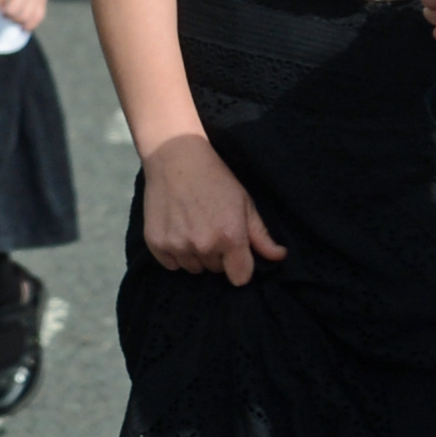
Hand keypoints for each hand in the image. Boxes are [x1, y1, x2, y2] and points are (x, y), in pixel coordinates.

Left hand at [0, 0, 53, 32]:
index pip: (9, 9)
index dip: (3, 11)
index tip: (1, 7)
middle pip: (20, 16)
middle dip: (11, 17)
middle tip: (7, 12)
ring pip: (29, 18)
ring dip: (19, 22)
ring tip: (14, 17)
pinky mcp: (42, 1)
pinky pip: (39, 17)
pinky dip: (31, 24)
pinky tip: (24, 25)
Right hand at [136, 129, 288, 283]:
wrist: (175, 158)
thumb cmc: (215, 178)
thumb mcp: (244, 203)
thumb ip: (261, 235)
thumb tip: (279, 256)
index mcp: (230, 237)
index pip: (239, 278)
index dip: (240, 266)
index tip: (235, 252)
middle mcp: (204, 246)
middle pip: (216, 270)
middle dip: (217, 255)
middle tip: (211, 227)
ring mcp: (177, 246)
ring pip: (193, 268)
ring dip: (195, 255)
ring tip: (192, 227)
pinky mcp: (156, 244)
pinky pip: (171, 264)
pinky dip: (175, 253)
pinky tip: (177, 230)